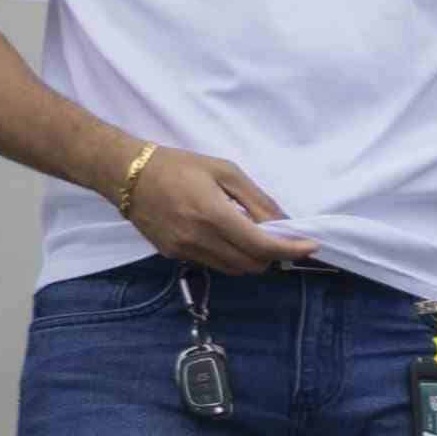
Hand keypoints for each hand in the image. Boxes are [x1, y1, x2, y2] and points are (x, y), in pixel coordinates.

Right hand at [121, 146, 321, 274]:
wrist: (125, 174)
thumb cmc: (179, 166)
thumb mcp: (225, 172)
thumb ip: (258, 200)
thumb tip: (286, 222)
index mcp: (213, 215)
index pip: (262, 246)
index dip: (291, 250)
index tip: (311, 246)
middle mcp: (198, 238)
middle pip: (252, 264)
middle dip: (273, 255)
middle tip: (278, 237)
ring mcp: (183, 250)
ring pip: (233, 269)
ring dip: (251, 258)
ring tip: (251, 235)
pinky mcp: (172, 255)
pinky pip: (213, 264)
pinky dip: (229, 256)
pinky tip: (225, 236)